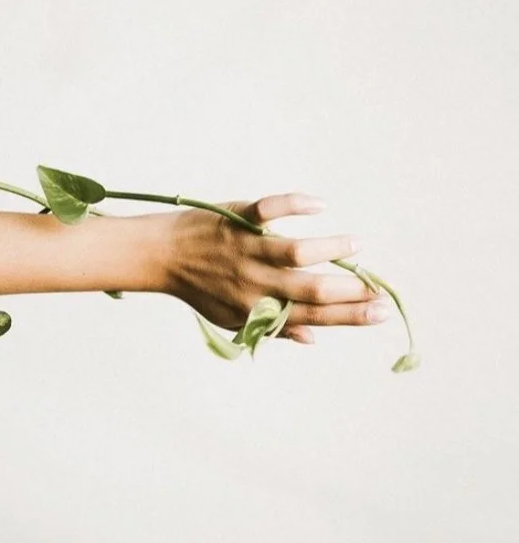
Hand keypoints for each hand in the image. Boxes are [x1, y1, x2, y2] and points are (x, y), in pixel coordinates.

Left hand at [157, 193, 388, 343]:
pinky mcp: (237, 220)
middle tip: (380, 288)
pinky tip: (319, 204)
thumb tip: (315, 338)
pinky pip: (268, 210)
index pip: (312, 316)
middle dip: (351, 291)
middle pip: (311, 289)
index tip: (382, 312)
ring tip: (357, 244)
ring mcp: (246, 250)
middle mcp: (255, 282)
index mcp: (257, 308)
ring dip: (331, 248)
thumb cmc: (199, 288)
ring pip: (296, 252)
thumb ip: (274, 327)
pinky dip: (294, 205)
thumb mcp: (231, 317)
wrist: (160, 256)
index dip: (350, 316)